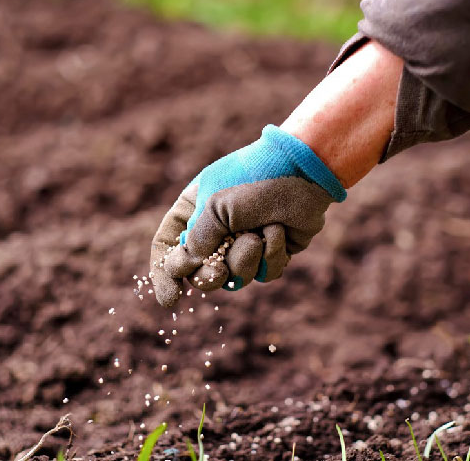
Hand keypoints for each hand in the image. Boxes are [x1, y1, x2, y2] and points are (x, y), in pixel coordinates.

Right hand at [150, 125, 345, 306]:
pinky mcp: (272, 252)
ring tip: (258, 234)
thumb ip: (196, 240)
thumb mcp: (215, 206)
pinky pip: (264, 274)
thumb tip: (184, 269)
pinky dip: (272, 255)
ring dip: (245, 259)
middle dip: (209, 276)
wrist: (304, 170)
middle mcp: (216, 229)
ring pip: (235, 277)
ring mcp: (245, 242)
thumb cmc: (254, 179)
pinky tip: (279, 231)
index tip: (171, 299)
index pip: (167, 247)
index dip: (164, 275)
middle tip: (218, 272)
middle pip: (199, 272)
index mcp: (193, 210)